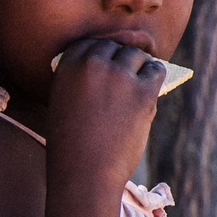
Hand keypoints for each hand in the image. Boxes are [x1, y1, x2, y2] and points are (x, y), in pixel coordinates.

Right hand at [45, 39, 164, 190]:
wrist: (85, 172)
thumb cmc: (70, 146)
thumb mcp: (61, 105)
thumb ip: (76, 82)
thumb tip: (106, 67)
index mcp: (67, 66)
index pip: (88, 44)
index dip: (98, 53)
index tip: (104, 62)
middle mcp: (92, 64)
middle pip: (112, 46)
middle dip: (118, 56)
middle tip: (123, 70)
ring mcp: (119, 76)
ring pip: (135, 55)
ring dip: (137, 64)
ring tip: (138, 77)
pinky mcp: (142, 91)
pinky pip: (155, 71)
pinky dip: (153, 74)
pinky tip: (150, 84)